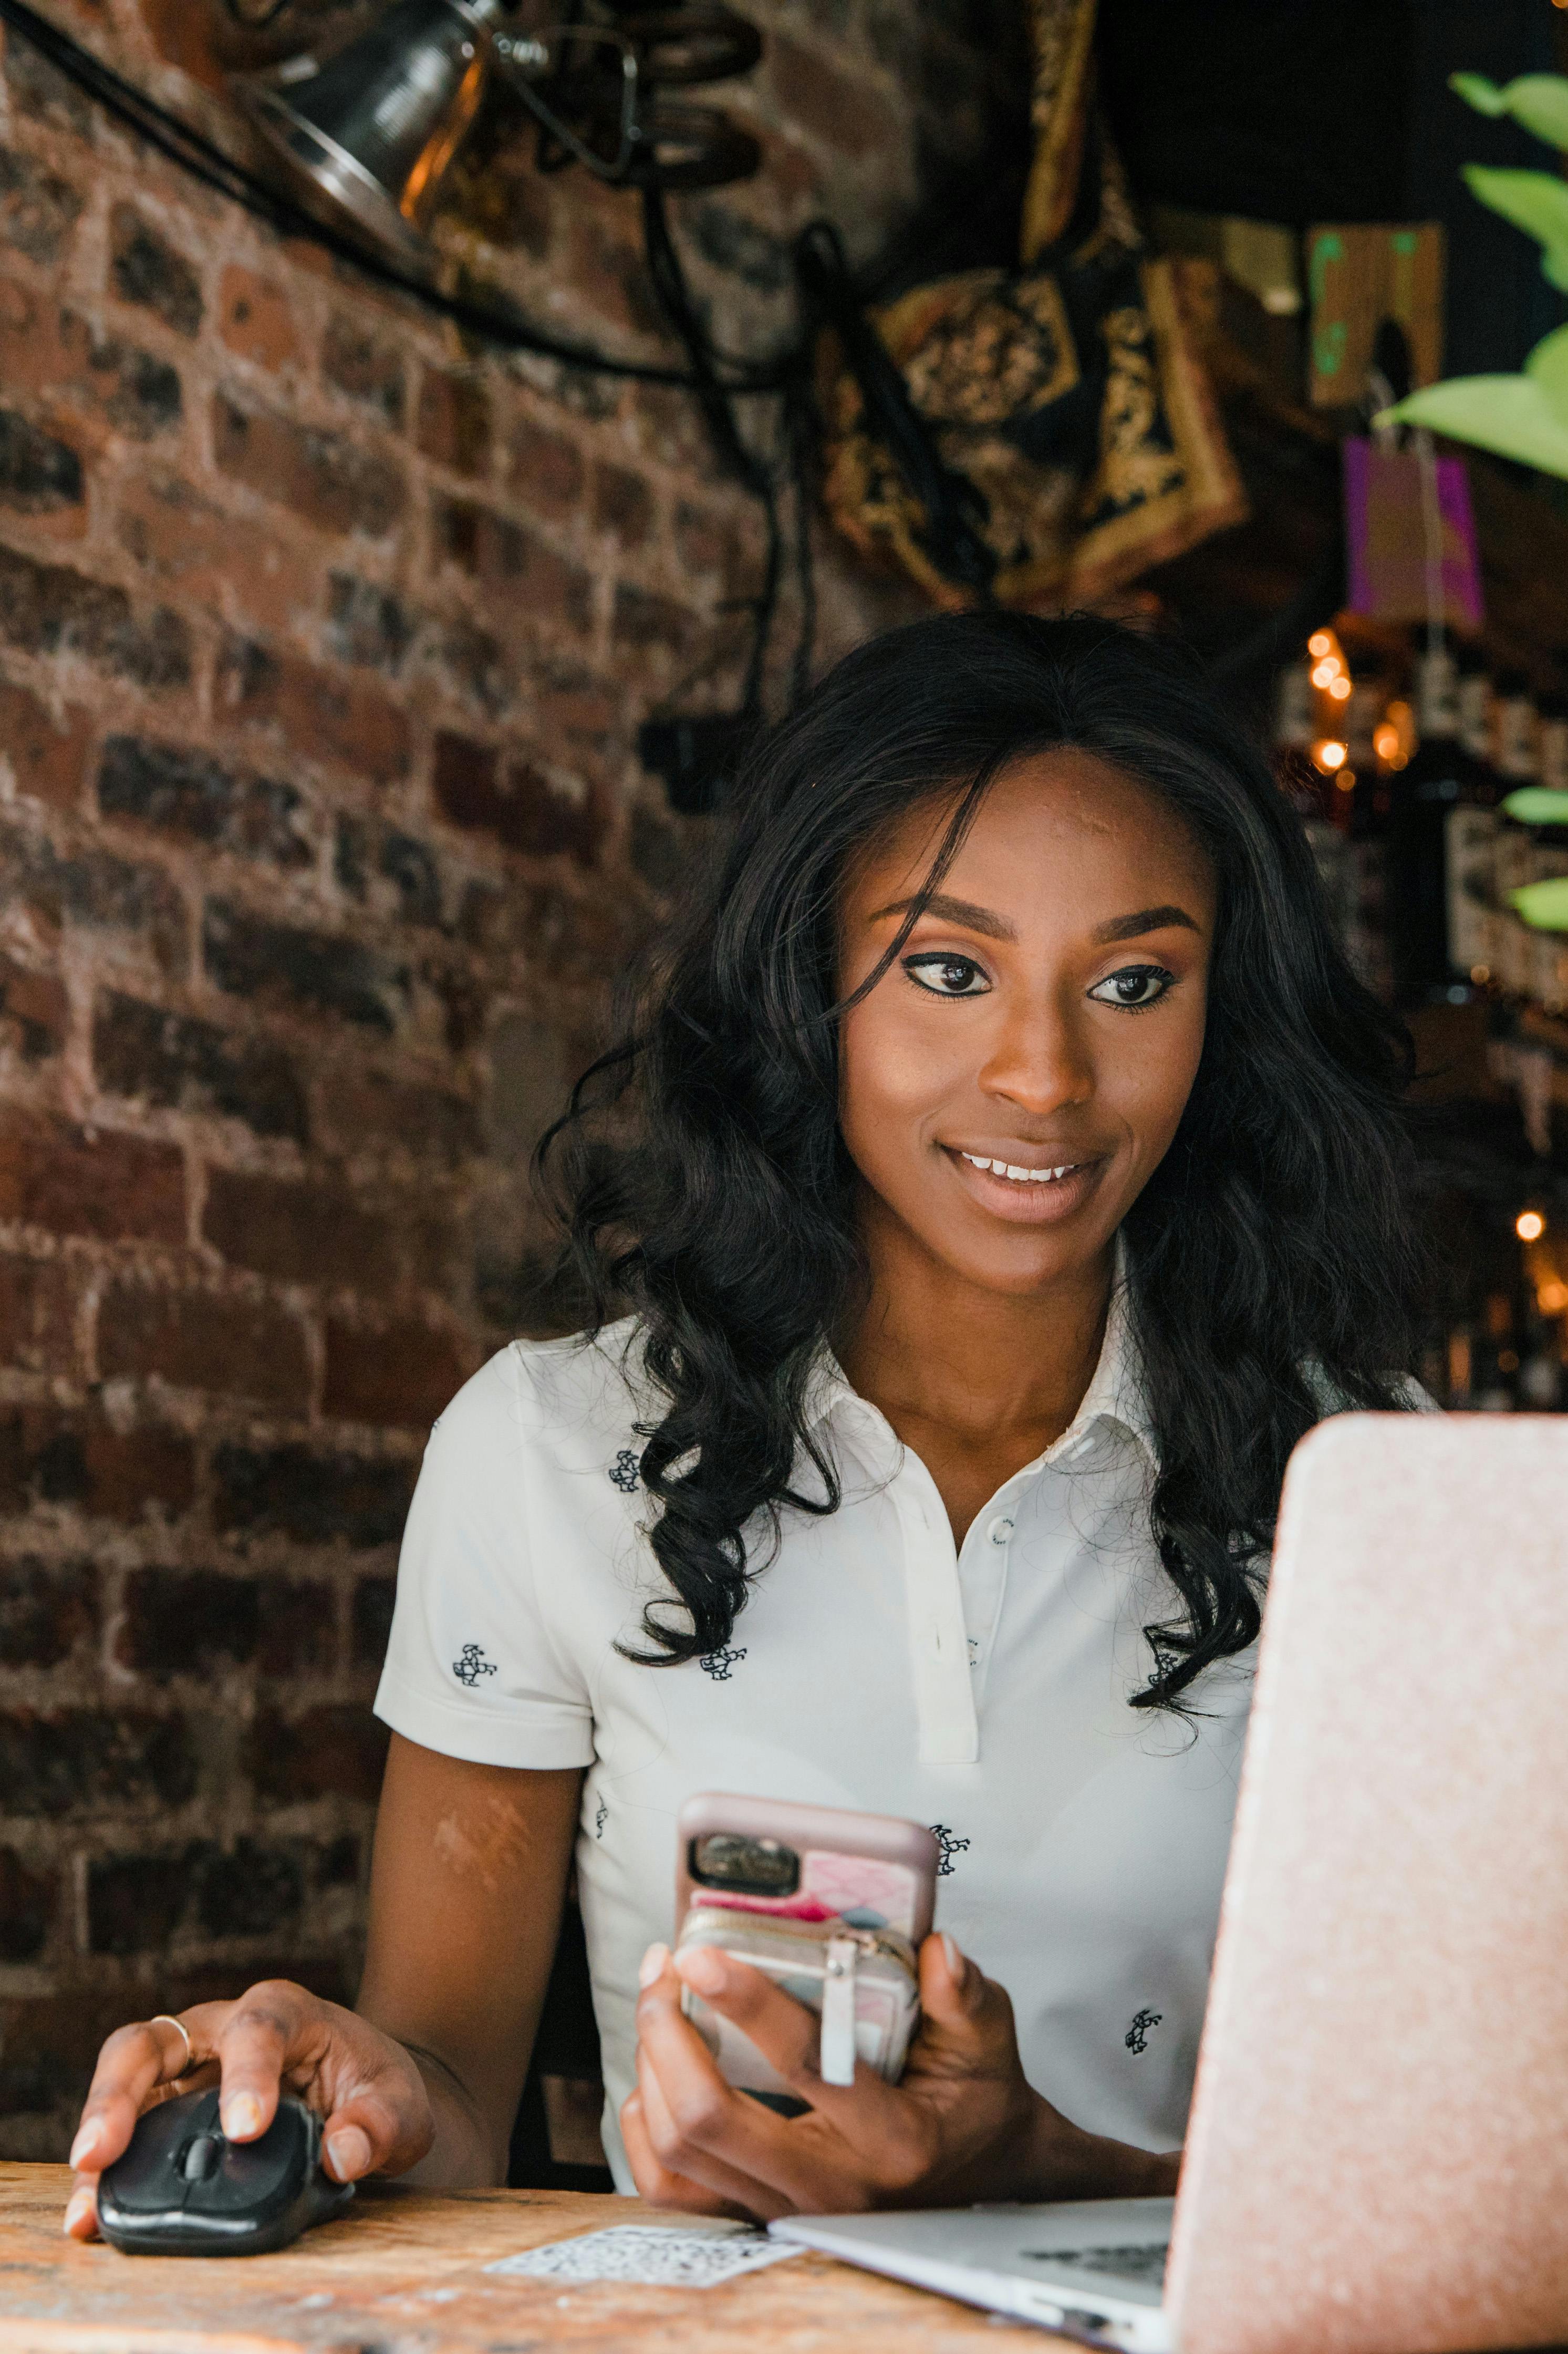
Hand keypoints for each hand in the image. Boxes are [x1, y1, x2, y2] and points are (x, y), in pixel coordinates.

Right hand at [62, 1982, 435, 2239]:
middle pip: (155, 2039)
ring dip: (98, 2133)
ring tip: (86, 2196)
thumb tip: (341, 2154)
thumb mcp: (402, 2106)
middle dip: (121, 2091)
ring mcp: (187, 2068)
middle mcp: (221, 2029)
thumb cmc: (377, 2092)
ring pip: (124, 2078)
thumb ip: (381, 2124)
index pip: (257, 2030)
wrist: (364, 2099)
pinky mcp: (168, 2109)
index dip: (247, 2076)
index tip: (246, 2130)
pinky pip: (126, 2128)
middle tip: (102, 2149)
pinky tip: (91, 2213)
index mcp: (285, 2012)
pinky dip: (105, 2169)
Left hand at [621, 1932, 1178, 2221]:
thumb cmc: (975, 2103)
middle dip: (668, 2033)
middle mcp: (831, 2187)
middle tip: (665, 1967)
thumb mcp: (986, 2043)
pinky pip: (672, 2190)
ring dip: (652, 2068)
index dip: (745, 2003)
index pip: (804, 2065)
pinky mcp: (758, 2217)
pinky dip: (646, 2129)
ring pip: (678, 2154)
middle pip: (709, 2119)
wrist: (980, 2181)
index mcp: (891, 2138)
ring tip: (658, 2003)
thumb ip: (964, 1996)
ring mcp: (788, 2210)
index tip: (701, 1953)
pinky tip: (657, 2074)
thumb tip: (937, 1950)